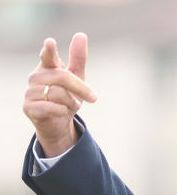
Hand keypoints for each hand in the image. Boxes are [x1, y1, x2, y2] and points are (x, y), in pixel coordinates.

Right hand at [23, 33, 96, 156]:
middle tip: (93, 98)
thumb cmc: (67, 97)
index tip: (50, 42)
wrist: (58, 123)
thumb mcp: (76, 77)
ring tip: (69, 106)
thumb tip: (81, 34)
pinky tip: (61, 113)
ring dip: (71, 103)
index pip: (48, 56)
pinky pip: (53, 107)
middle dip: (81, 88)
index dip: (49, 50)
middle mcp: (36, 77)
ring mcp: (30, 92)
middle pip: (63, 77)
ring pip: (59, 94)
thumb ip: (78, 58)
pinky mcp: (28, 107)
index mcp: (47, 67)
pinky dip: (63, 111)